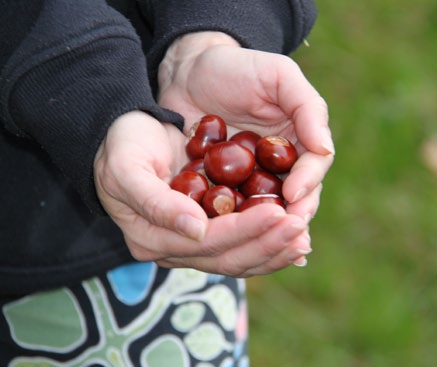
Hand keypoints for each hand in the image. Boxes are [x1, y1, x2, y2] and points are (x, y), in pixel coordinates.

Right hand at [94, 111, 310, 276]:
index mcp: (153, 238)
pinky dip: (269, 244)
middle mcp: (174, 249)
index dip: (245, 230)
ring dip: (273, 250)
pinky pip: (242, 247)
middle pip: (229, 258)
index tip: (279, 213)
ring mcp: (192, 245)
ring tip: (303, 238)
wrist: (126, 134)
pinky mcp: (208, 232)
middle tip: (300, 228)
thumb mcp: (128, 167)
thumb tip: (197, 231)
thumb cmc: (122, 145)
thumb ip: (157, 202)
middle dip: (267, 244)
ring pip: (240, 259)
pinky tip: (294, 240)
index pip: (208, 242)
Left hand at [157, 32, 334, 222]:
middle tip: (285, 232)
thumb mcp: (278, 76)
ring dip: (264, 231)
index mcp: (299, 143)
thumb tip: (326, 148)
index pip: (313, 169)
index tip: (293, 195)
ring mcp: (250, 182)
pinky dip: (231, 227)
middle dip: (291, 218)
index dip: (308, 184)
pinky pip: (229, 212)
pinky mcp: (220, 190)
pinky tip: (226, 239)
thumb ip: (307, 108)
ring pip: (264, 213)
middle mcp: (279, 168)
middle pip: (293, 199)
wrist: (190, 73)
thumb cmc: (239, 68)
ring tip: (260, 244)